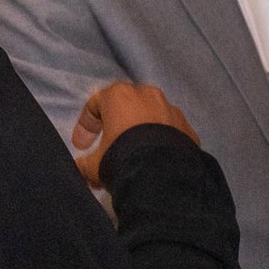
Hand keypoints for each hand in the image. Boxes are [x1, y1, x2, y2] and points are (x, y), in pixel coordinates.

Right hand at [73, 82, 197, 184]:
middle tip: (108, 147)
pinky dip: (161, 141)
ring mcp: (171, 109)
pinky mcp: (188, 127)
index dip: (85, 126)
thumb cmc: (122, 158)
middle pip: (125, 107)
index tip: (81, 147)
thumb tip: (81, 168)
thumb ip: (84, 163)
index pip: (95, 104)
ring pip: (150, 117)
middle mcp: (147, 94)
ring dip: (140, 132)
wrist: (164, 175)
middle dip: (115, 126)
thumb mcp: (94, 164)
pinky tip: (155, 160)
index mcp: (120, 94)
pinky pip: (169, 131)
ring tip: (134, 155)